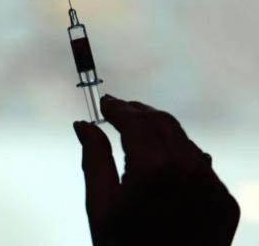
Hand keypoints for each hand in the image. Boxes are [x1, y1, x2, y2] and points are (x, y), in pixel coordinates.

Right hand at [74, 95, 239, 245]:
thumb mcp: (99, 206)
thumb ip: (93, 158)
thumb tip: (82, 124)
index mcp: (154, 169)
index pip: (135, 122)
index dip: (118, 108)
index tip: (104, 102)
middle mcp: (189, 170)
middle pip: (162, 122)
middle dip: (138, 112)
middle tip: (118, 109)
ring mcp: (212, 185)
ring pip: (184, 139)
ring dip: (158, 129)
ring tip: (137, 129)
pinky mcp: (225, 200)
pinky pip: (200, 164)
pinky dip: (179, 153)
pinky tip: (162, 157)